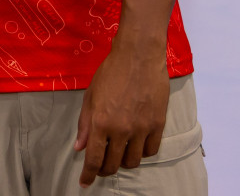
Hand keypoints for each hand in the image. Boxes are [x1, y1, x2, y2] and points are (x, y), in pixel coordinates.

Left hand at [74, 43, 168, 186]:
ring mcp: (142, 128)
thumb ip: (85, 124)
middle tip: (101, 166)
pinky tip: (136, 145)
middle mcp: (122, 129)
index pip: (94, 159)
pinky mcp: (158, 125)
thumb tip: (80, 147)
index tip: (85, 184)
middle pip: (114, 164)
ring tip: (118, 153)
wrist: (139, 57)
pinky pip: (151, 151)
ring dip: (123, 161)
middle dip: (105, 170)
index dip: (89, 175)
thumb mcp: (91, 96)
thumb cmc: (111, 72)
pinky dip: (142, 152)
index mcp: (101, 122)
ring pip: (133, 161)